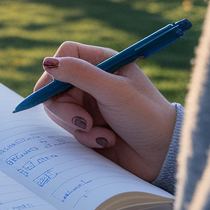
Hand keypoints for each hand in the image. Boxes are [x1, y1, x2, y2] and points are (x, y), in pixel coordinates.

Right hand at [34, 42, 176, 180]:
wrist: (162, 154)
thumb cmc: (145, 116)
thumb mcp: (113, 91)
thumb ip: (80, 74)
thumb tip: (47, 63)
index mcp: (102, 62)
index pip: (65, 55)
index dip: (55, 72)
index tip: (52, 92)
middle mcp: (93, 80)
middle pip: (55, 86)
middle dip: (66, 108)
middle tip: (85, 122)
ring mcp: (89, 104)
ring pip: (59, 110)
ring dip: (78, 126)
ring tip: (102, 133)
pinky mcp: (88, 125)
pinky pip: (70, 129)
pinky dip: (86, 138)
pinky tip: (107, 140)